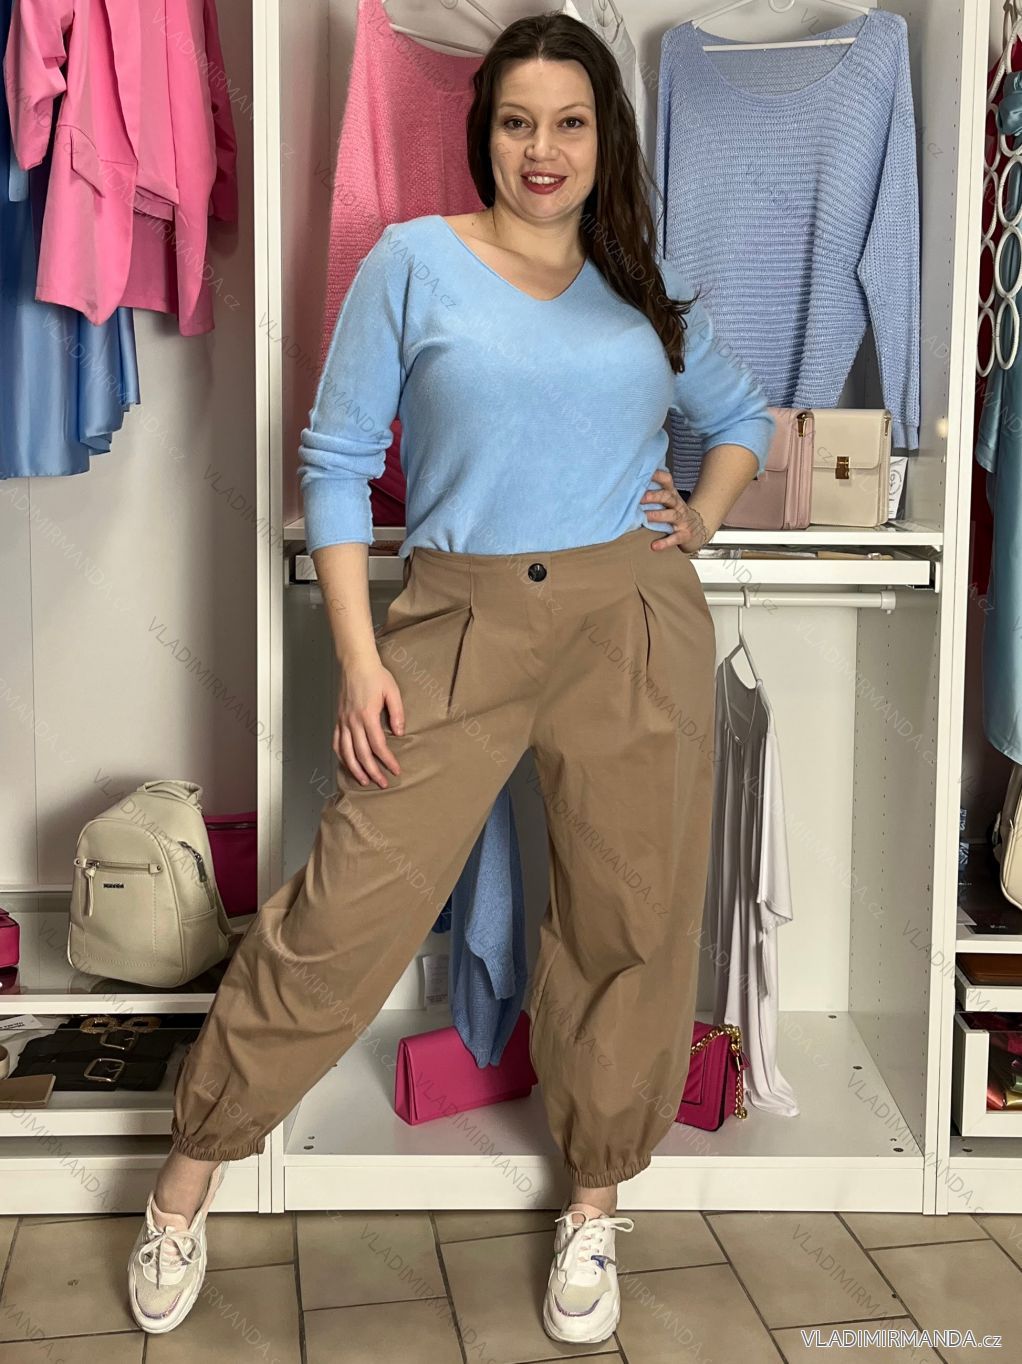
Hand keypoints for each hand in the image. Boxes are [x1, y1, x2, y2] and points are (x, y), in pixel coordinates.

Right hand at [333, 658, 404, 788]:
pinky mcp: (339, 719)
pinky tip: (347, 764)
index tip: (395, 769)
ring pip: (346, 752)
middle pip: (362, 754)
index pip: (378, 745)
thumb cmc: (375, 675)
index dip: (387, 760)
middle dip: (373, 771)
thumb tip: (399, 732)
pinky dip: (341, 756)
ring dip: (355, 769)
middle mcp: (352, 721)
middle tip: (382, 783)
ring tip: (364, 781)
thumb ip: (397, 713)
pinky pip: (337, 742)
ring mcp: (343, 721)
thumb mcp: (392, 691)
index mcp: (367, 715)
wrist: (355, 663)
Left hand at [640, 468, 710, 553]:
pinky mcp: (684, 534)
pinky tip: (654, 546)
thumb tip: (630, 485)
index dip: (657, 475)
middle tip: (641, 498)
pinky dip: (664, 542)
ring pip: (671, 515)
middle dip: (654, 496)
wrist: (698, 528)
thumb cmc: (675, 512)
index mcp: (671, 494)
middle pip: (667, 497)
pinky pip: (675, 538)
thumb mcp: (667, 500)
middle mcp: (677, 504)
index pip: (666, 480)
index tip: (645, 473)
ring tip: (646, 517)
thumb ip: (653, 493)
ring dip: (658, 515)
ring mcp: (682, 519)